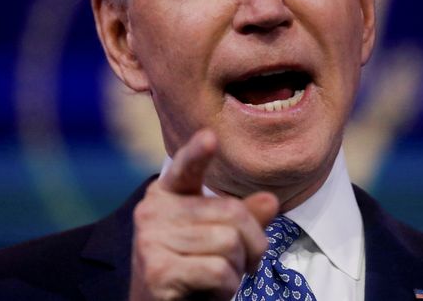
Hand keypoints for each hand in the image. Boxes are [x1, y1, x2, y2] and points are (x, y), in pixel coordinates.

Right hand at [129, 129, 278, 300]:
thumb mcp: (220, 239)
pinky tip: (210, 292)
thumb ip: (244, 218)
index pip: (185, 167)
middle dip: (252, 244)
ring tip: (220, 278)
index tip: (210, 136)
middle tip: (245, 264)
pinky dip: (226, 287)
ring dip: (237, 269)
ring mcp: (150, 240)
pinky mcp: (157, 270)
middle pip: (231, 212)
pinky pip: (218, 270)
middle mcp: (152, 210)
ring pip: (229, 243)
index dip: (198, 153)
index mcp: (166, 193)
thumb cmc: (193, 271)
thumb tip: (271, 200)